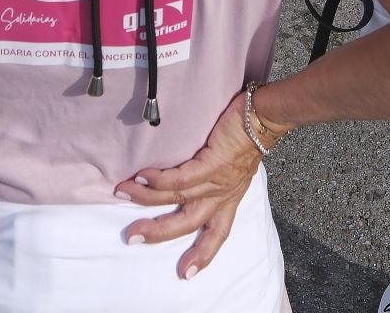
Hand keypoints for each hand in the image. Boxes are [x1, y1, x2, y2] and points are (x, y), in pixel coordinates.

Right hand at [117, 91, 267, 278]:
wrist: (264, 116)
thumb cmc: (248, 137)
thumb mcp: (234, 168)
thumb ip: (214, 178)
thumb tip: (189, 178)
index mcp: (230, 199)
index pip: (217, 233)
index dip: (202, 255)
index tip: (186, 273)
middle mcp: (223, 195)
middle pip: (189, 223)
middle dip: (159, 233)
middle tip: (133, 237)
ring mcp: (218, 180)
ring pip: (178, 198)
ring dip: (148, 198)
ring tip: (124, 193)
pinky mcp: (213, 162)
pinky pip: (182, 177)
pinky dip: (159, 179)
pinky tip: (142, 177)